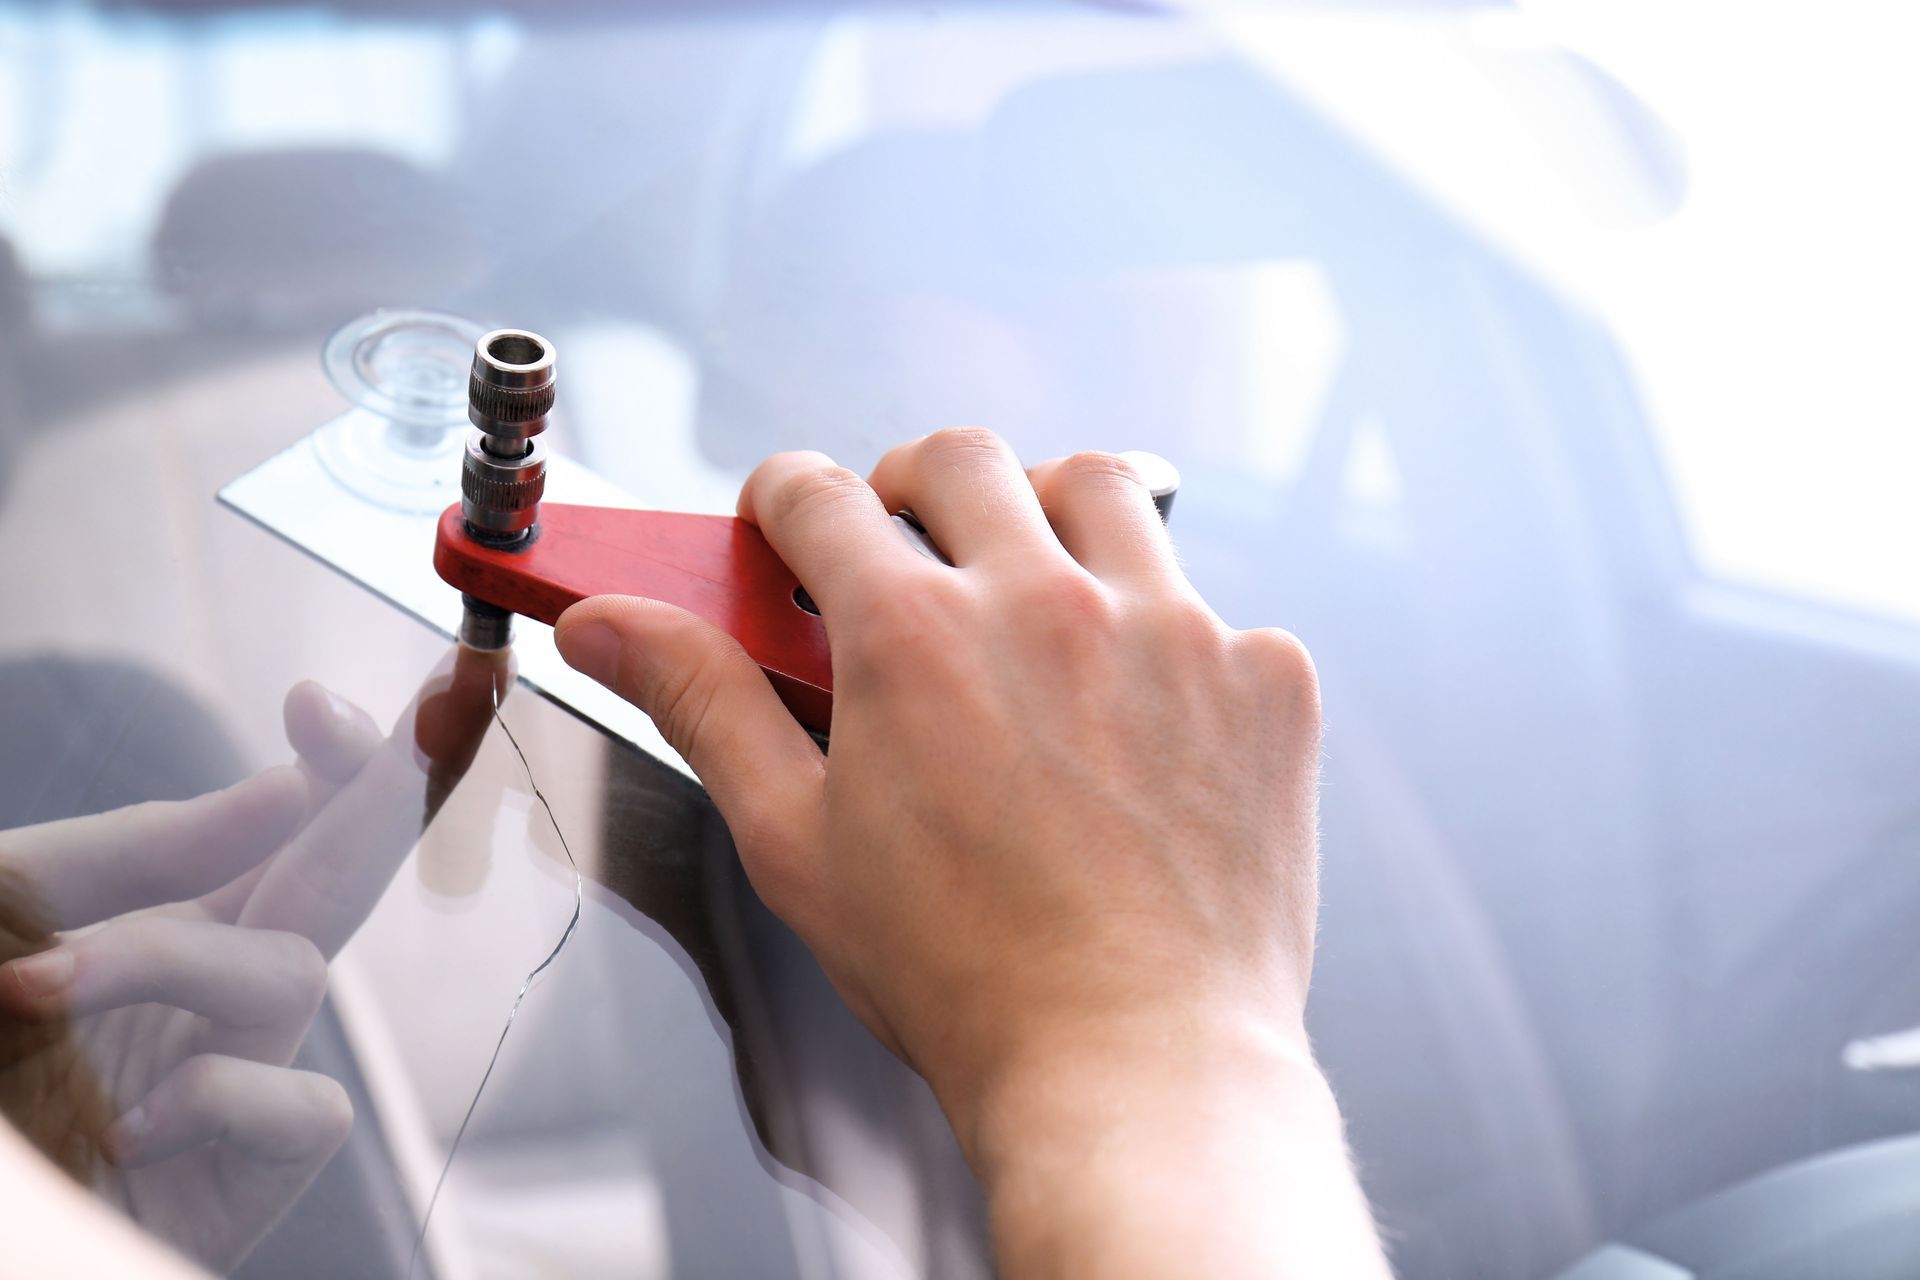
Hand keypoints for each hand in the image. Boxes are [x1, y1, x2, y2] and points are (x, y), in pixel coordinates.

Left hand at [0, 646, 506, 1272]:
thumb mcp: (9, 912)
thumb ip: (137, 852)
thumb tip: (287, 788)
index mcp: (164, 915)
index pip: (286, 822)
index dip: (331, 762)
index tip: (312, 704)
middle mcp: (212, 992)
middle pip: (339, 876)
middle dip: (384, 798)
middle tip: (421, 720)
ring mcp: (237, 1079)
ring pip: (296, 974)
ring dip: (164, 962)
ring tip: (34, 992)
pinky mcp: (251, 1178)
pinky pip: (309, 1108)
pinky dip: (220, 1098)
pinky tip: (127, 1131)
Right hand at [554, 430, 1387, 1277]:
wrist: (1136, 1067)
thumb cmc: (964, 979)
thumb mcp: (796, 840)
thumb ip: (703, 703)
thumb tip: (610, 622)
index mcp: (914, 635)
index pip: (820, 495)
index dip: (784, 503)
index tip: (790, 527)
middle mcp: (1048, 603)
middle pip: (961, 458)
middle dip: (910, 486)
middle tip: (903, 545)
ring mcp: (1173, 630)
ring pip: (1101, 488)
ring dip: (1047, 516)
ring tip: (1028, 585)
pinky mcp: (1263, 678)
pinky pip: (1211, 600)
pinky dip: (1167, 631)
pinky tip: (1138, 706)